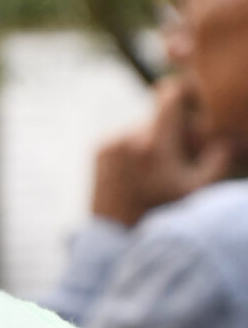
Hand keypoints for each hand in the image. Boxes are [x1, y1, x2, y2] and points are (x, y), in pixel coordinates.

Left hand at [92, 76, 234, 224]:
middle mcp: (129, 138)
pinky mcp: (99, 149)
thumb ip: (217, 160)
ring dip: (151, 141)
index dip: (181, 92)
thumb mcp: (198, 190)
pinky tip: (136, 173)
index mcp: (154, 144)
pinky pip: (123, 137)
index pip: (168, 95)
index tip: (189, 96)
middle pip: (158, 117)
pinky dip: (133, 149)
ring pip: (141, 129)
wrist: (118, 235)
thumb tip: (228, 137)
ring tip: (155, 170)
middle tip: (179, 153)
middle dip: (171, 129)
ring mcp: (111, 143)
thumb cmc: (164, 212)